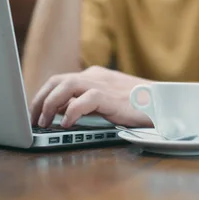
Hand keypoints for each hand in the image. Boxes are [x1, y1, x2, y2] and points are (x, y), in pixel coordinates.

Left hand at [29, 66, 151, 127]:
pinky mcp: (111, 96)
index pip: (60, 80)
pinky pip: (84, 100)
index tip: (34, 112)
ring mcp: (103, 84)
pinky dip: (71, 111)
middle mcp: (95, 76)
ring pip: (66, 86)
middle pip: (57, 81)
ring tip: (44, 123)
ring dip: (50, 104)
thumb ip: (88, 102)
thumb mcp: (108, 100)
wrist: (165, 103)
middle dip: (39, 100)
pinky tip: (66, 124)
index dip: (43, 96)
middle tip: (32, 121)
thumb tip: (61, 114)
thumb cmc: (138, 105)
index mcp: (94, 75)